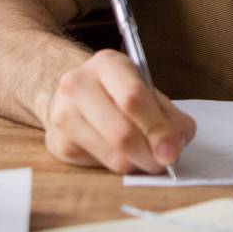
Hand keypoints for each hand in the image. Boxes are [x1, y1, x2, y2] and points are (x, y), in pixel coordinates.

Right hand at [42, 50, 195, 173]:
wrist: (74, 94)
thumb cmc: (119, 93)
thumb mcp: (147, 91)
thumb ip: (168, 117)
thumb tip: (174, 147)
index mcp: (107, 64)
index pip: (133, 98)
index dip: (157, 129)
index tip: (172, 151)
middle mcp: (78, 85)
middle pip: (121, 133)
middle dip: (150, 155)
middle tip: (165, 163)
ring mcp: (63, 114)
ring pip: (113, 156)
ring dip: (138, 164)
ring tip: (147, 158)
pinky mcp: (58, 143)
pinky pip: (100, 166)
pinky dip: (120, 167)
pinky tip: (123, 155)